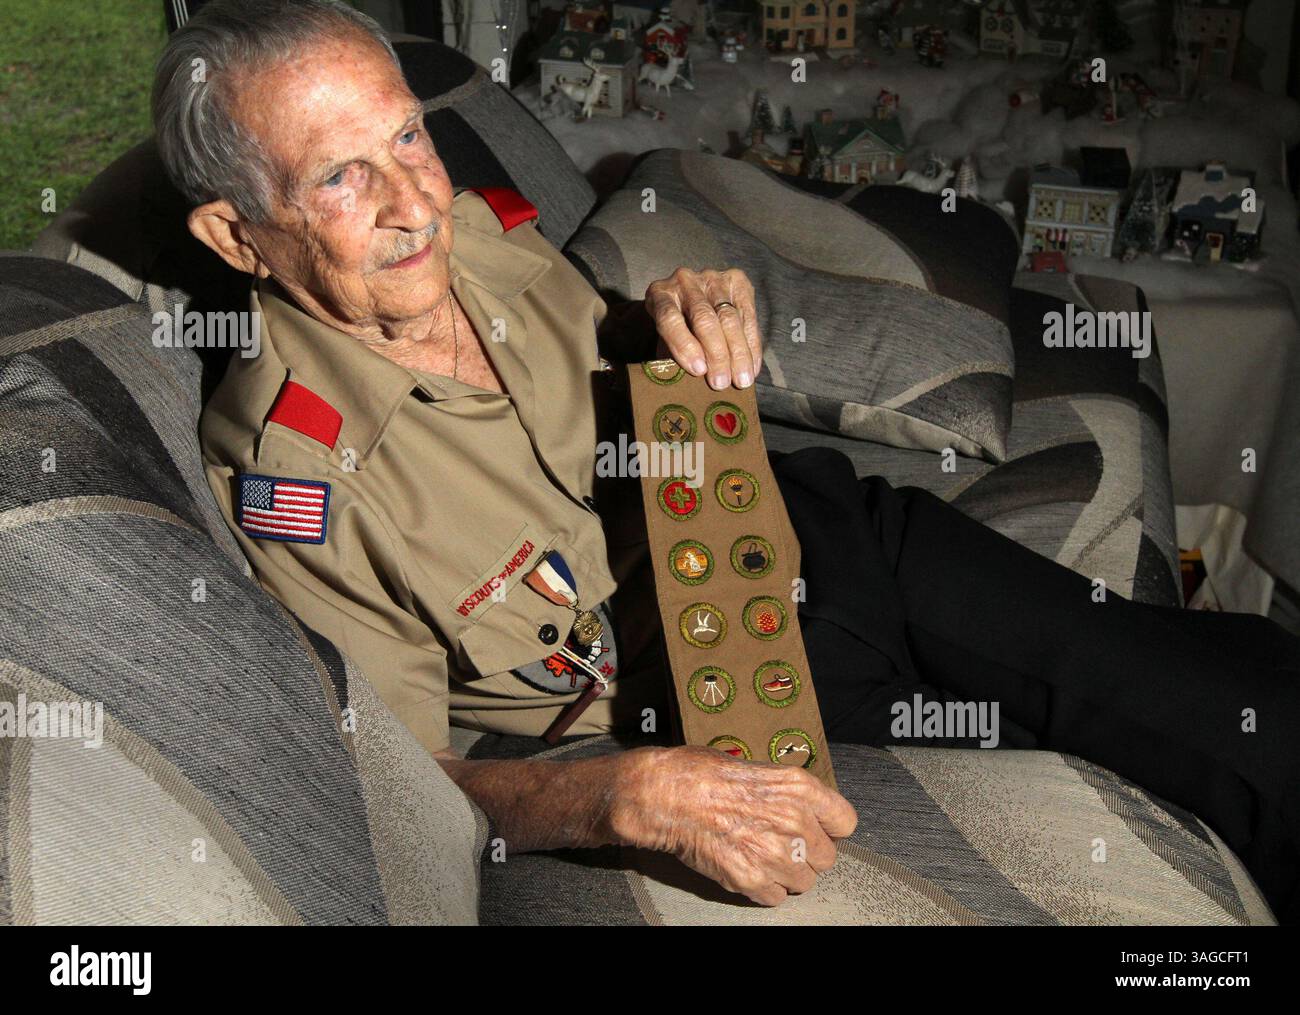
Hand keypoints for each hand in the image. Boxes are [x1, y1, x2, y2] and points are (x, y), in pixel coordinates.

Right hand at [611, 745, 857, 905]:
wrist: (666, 795)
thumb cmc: (702, 774)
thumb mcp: (758, 767)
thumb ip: (789, 792)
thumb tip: (804, 809)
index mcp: (799, 788)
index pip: (845, 821)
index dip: (829, 827)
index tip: (818, 829)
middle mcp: (794, 821)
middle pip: (827, 858)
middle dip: (805, 853)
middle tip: (780, 844)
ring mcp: (774, 853)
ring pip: (804, 882)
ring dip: (785, 873)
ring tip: (760, 856)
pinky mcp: (752, 879)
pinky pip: (777, 897)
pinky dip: (763, 888)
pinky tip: (746, 867)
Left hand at [644, 267, 763, 388]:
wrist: (691, 301)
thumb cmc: (676, 330)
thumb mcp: (666, 342)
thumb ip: (675, 356)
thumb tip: (696, 381)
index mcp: (659, 294)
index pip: (669, 318)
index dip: (684, 345)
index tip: (698, 371)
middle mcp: (684, 280)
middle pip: (703, 318)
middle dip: (716, 354)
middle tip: (722, 382)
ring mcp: (711, 277)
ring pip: (729, 317)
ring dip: (738, 353)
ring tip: (742, 380)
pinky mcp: (736, 280)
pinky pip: (748, 315)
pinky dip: (752, 344)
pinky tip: (753, 367)